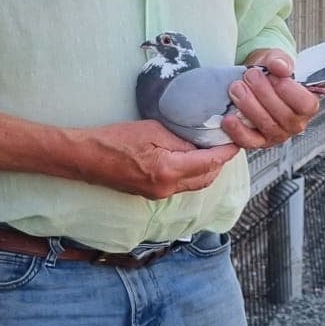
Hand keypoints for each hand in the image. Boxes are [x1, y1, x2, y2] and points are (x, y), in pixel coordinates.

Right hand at [76, 120, 237, 198]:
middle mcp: (168, 188)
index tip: (236, 142)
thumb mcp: (152, 131)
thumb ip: (180, 139)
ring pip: (195, 185)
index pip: (209, 163)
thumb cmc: (115, 139)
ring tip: (212, 150)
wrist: (87, 158)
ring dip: (207, 170)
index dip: (226, 153)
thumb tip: (201, 143)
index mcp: (169, 170)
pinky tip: (192, 159)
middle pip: (206, 178)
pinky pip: (181, 186)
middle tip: (227, 144)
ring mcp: (160, 194)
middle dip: (220, 163)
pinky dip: (192, 174)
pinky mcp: (153, 194)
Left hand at [220, 49, 322, 151]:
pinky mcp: (258, 141)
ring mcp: (277, 134)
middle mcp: (294, 123)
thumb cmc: (270, 73)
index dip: (290, 92)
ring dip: (249, 105)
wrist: (253, 79)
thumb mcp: (277, 60)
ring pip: (266, 125)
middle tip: (251, 76)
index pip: (305, 105)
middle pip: (283, 115)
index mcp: (306, 105)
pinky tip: (229, 118)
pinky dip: (238, 130)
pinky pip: (249, 141)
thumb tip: (280, 66)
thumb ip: (281, 61)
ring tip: (237, 87)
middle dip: (263, 93)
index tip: (275, 77)